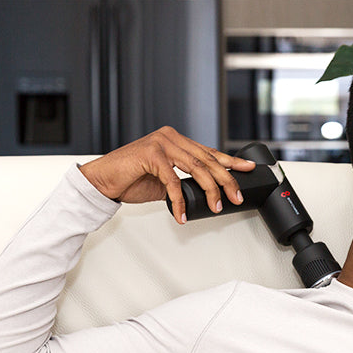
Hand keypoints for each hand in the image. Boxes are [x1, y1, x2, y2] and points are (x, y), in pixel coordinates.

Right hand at [79, 126, 256, 223]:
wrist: (103, 181)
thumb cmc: (131, 180)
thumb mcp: (165, 182)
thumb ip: (184, 182)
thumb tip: (205, 194)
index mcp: (176, 141)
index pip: (209, 152)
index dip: (230, 161)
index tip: (248, 169)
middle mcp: (171, 137)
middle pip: (207, 159)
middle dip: (226, 180)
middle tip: (236, 196)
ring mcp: (161, 143)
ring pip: (196, 168)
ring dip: (209, 190)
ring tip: (216, 207)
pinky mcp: (150, 154)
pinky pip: (173, 180)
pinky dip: (180, 200)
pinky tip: (182, 214)